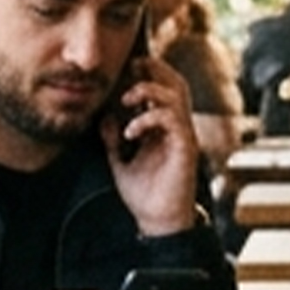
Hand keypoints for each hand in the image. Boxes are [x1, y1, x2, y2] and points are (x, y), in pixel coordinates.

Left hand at [106, 56, 203, 235]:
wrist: (158, 221)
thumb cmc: (143, 194)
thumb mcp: (119, 161)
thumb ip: (112, 138)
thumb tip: (104, 116)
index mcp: (163, 127)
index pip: (162, 88)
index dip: (146, 73)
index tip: (123, 72)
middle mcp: (177, 127)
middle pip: (176, 82)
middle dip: (154, 69)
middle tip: (130, 68)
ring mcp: (183, 136)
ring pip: (177, 95)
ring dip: (149, 90)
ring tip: (126, 99)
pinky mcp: (186, 148)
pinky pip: (173, 121)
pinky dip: (149, 119)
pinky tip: (130, 132)